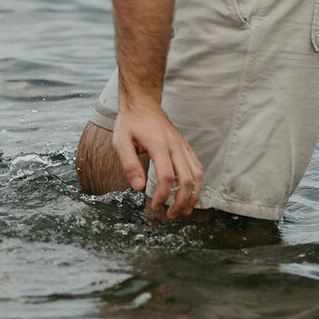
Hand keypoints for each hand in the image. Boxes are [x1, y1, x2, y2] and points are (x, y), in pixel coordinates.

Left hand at [112, 101, 203, 218]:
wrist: (143, 103)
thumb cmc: (130, 123)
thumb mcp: (120, 141)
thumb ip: (129, 163)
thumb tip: (138, 187)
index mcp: (159, 145)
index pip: (167, 176)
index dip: (163, 195)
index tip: (155, 207)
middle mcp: (175, 146)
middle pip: (186, 179)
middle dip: (181, 201)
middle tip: (172, 215)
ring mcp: (183, 146)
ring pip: (196, 175)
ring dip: (193, 195)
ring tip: (185, 210)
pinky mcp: (186, 146)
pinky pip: (197, 167)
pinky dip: (197, 183)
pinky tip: (190, 194)